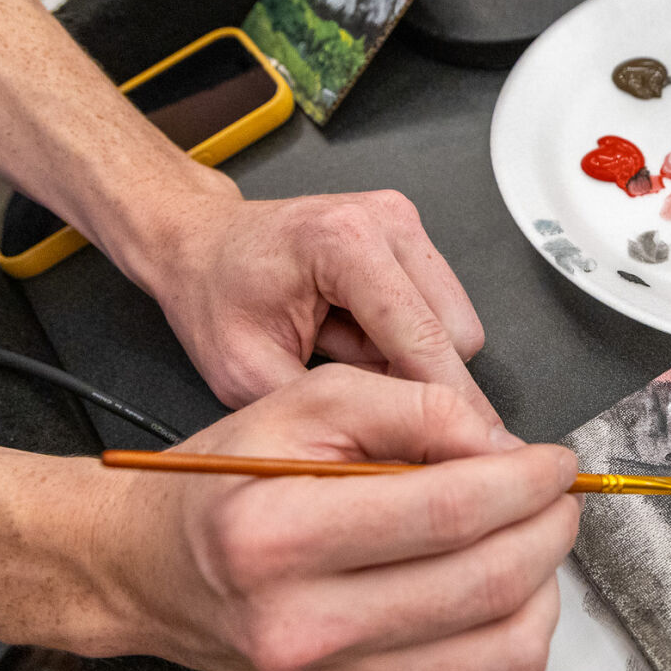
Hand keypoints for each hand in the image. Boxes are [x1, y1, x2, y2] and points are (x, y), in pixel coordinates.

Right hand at [102, 364, 579, 670]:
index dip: (523, 482)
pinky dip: (520, 627)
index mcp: (278, 534)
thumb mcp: (300, 404)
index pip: (446, 512)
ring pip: (499, 644)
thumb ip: (409, 406)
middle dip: (548, 527)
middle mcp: (303, 619)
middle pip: (483, 581)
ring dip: (545, 581)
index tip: (552, 462)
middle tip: (558, 492)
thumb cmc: (214, 485)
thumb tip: (500, 443)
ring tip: (534, 532)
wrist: (142, 566)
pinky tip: (508, 582)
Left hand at [148, 187, 495, 419]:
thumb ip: (329, 410)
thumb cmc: (215, 296)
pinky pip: (441, 310)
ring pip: (456, 325)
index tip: (466, 449)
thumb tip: (390, 450)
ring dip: (411, 357)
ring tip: (345, 349)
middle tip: (354, 386)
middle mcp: (384, 221)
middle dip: (419, 378)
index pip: (422, 337)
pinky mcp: (411, 236)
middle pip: (455, 333)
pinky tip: (356, 332)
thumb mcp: (248, 374)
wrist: (203, 245)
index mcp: (344, 241)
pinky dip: (406, 337)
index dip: (447, 402)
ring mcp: (403, 222)